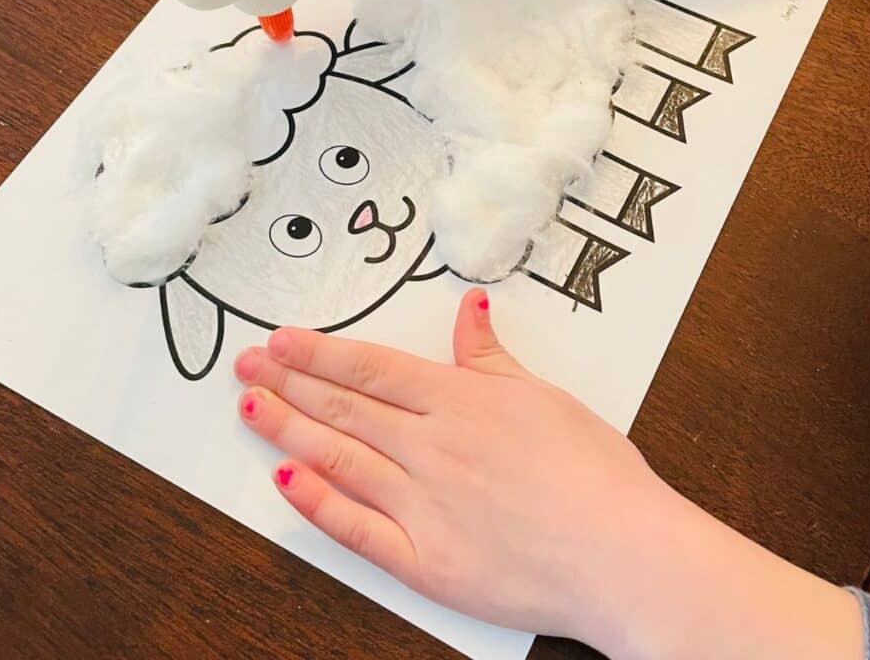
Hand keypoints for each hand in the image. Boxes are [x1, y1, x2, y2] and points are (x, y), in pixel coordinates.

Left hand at [234, 292, 863, 659]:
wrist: (622, 555)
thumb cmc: (596, 475)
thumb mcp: (545, 397)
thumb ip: (491, 357)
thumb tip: (468, 308)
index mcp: (461, 402)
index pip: (373, 368)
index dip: (320, 352)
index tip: (282, 340)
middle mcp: (432, 447)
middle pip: (345, 408)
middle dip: (289, 382)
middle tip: (247, 364)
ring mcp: (423, 505)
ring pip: (339, 458)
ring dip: (288, 430)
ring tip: (249, 407)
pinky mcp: (424, 560)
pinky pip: (357, 528)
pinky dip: (317, 503)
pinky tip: (285, 480)